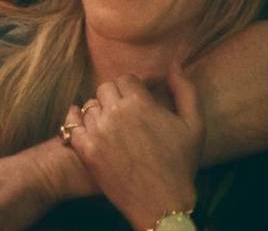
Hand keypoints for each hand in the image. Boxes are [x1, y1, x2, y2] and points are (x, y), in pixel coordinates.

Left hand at [67, 62, 202, 229]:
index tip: (139, 101)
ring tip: (112, 125)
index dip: (134, 89)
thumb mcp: (195, 125)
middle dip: (116, 97)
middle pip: (106, 88)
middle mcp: (116, 113)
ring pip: (90, 105)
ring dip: (100, 111)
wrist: (161, 204)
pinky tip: (88, 127)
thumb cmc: (180, 164)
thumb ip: (186, 89)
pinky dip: (77, 121)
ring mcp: (98, 132)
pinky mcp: (86, 150)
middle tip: (126, 113)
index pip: (126, 79)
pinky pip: (72, 123)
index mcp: (141, 103)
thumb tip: (174, 63)